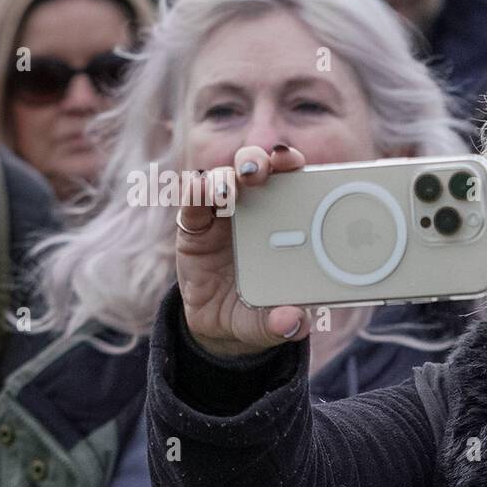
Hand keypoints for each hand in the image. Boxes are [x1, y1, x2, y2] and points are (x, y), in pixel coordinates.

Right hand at [176, 145, 314, 356]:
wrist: (219, 326)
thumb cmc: (257, 313)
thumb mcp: (270, 324)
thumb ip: (283, 325)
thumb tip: (295, 325)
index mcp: (286, 223)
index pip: (291, 181)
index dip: (292, 165)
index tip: (293, 163)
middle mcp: (255, 211)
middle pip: (256, 169)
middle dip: (257, 161)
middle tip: (258, 173)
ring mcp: (222, 216)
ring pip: (222, 178)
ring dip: (224, 177)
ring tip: (226, 192)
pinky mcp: (192, 226)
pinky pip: (190, 200)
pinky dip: (192, 190)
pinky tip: (196, 191)